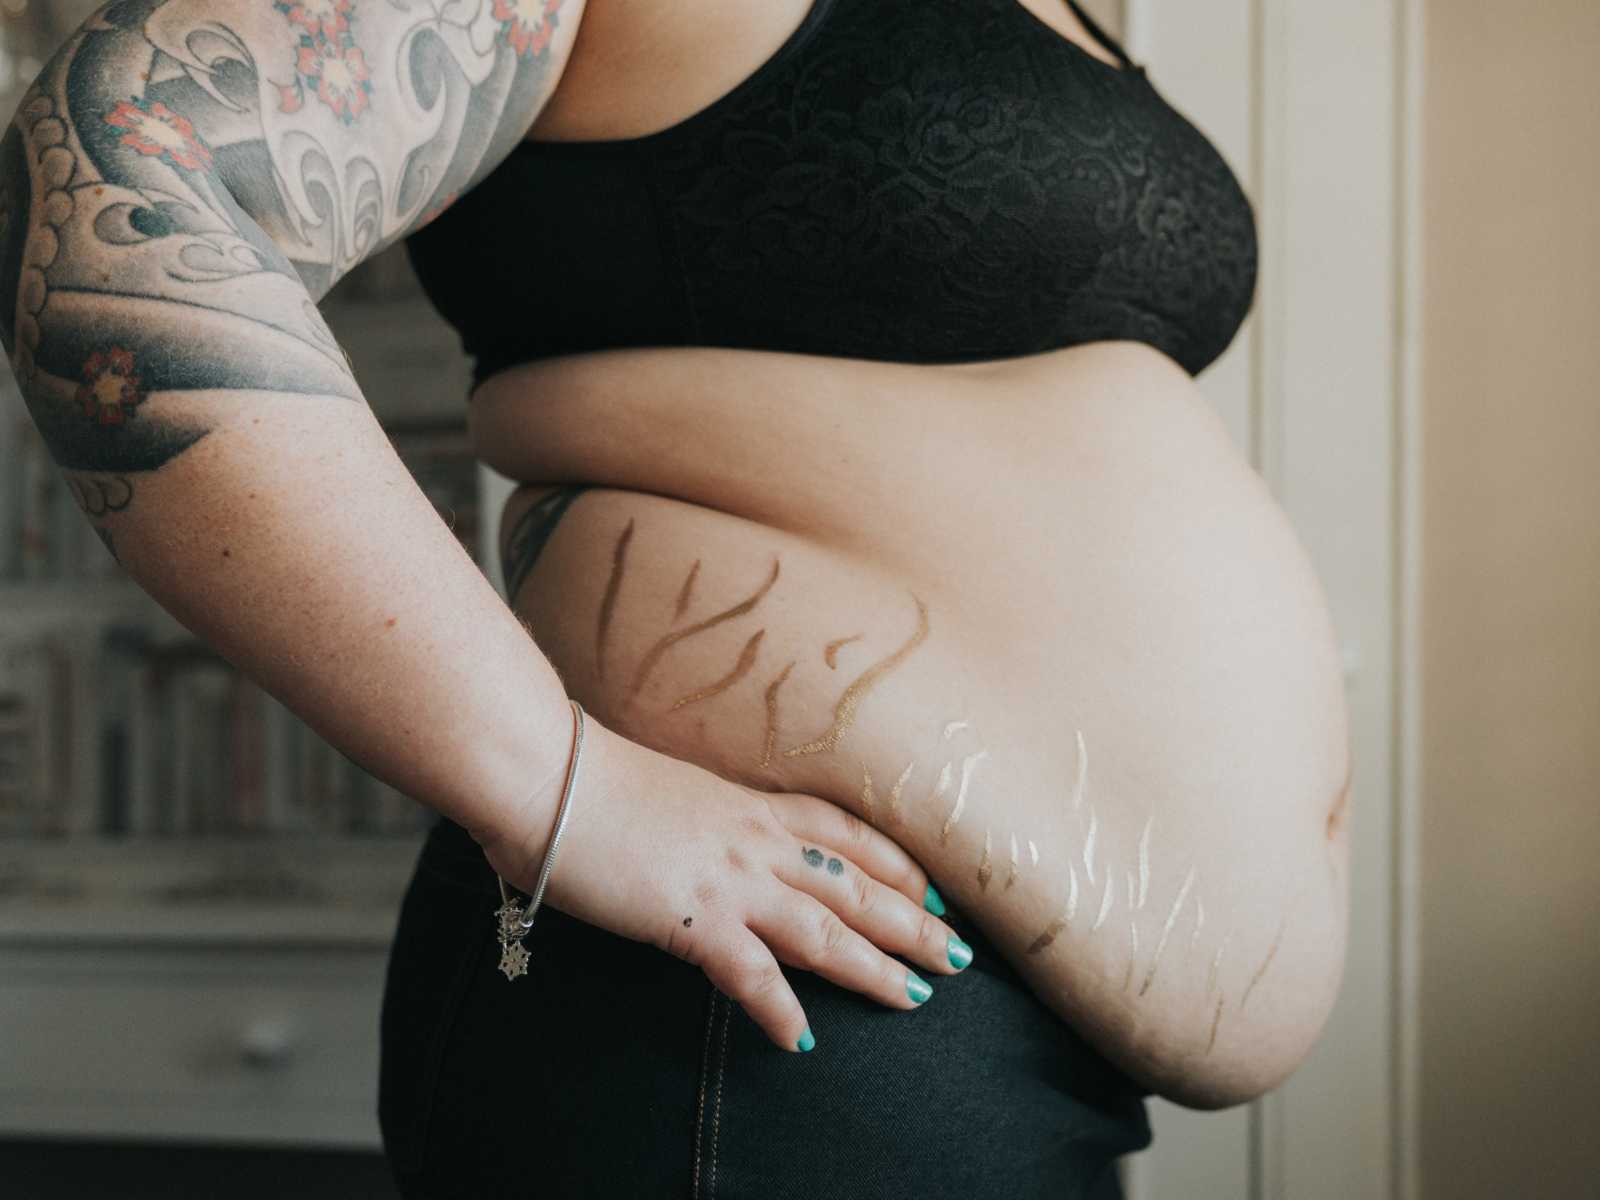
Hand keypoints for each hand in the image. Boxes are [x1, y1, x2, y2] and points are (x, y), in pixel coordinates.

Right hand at [478, 711, 970, 1051]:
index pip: (846, 833)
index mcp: (751, 805)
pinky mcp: (692, 918)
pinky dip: (780, 1009)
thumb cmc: (595, 778)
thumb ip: (705, 817)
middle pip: (856, 884)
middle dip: (913, 921)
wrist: (548, 776)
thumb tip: (706, 838)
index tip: (933, 888)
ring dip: (876, 966)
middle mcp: (755, 840)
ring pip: (826, 928)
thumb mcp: (674, 792)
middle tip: (961, 955)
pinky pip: (751, 973)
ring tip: (918, 997)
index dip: (896, 863)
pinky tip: (803, 1041)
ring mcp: (729, 879)